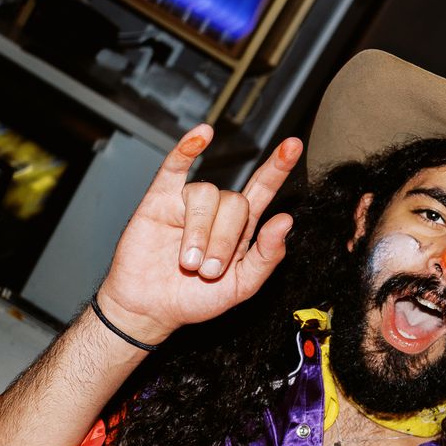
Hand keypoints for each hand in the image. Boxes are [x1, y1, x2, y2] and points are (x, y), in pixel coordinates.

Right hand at [95, 126, 300, 344]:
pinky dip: (186, 148)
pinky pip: (174, 167)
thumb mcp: (243, 286)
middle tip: (209, 271)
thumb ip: (267, 256)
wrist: (152, 309)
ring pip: (206, 195)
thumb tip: (286, 221)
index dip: (278, 168)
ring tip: (190, 262)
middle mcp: (217, 211)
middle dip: (224, 240)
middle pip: (235, 201)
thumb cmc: (196, 298)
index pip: (263, 189)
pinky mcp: (159, 200)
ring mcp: (188, 203)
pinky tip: (201, 137)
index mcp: (241, 228)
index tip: (293, 146)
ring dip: (200, 231)